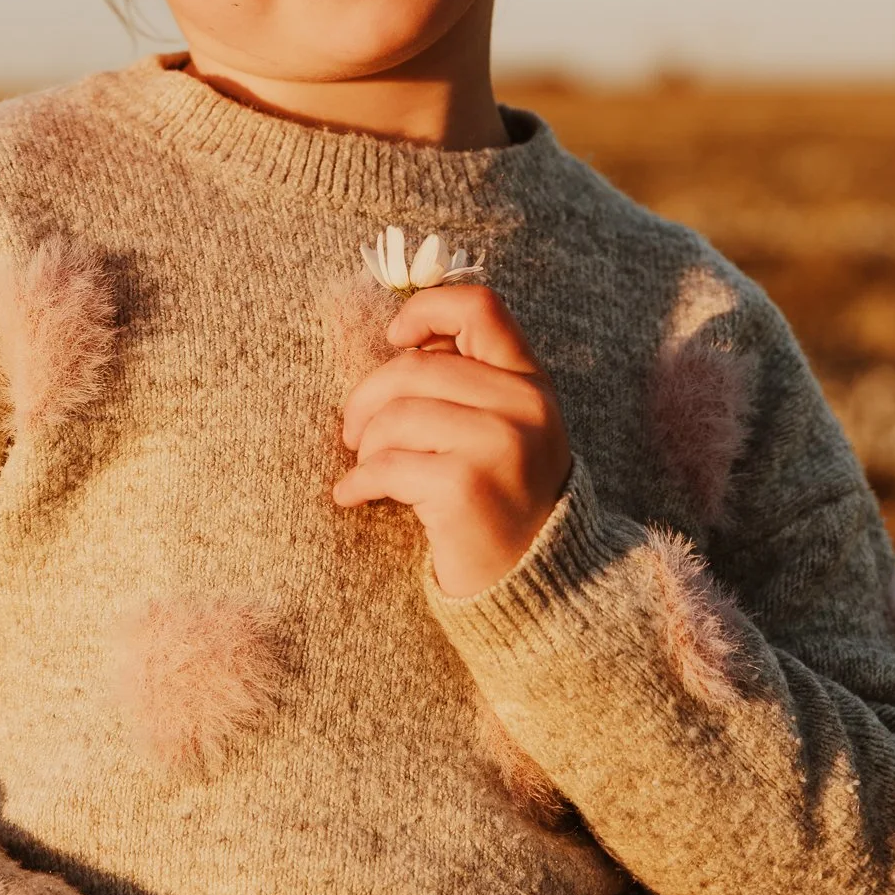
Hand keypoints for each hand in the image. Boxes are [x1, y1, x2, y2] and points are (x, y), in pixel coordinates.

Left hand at [335, 285, 569, 597]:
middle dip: (367, 400)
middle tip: (355, 433)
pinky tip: (354, 496)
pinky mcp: (465, 485)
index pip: (480, 308)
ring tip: (367, 469)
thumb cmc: (503, 500)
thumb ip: (467, 382)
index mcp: (531, 383)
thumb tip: (401, 340)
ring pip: (395, 416)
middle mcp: (525, 406)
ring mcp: (499, 445)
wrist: (540, 586)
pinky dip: (358, 482)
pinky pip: (385, 465)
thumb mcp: (505, 430)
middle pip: (415, 368)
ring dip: (365, 447)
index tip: (395, 339)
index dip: (426, 310)